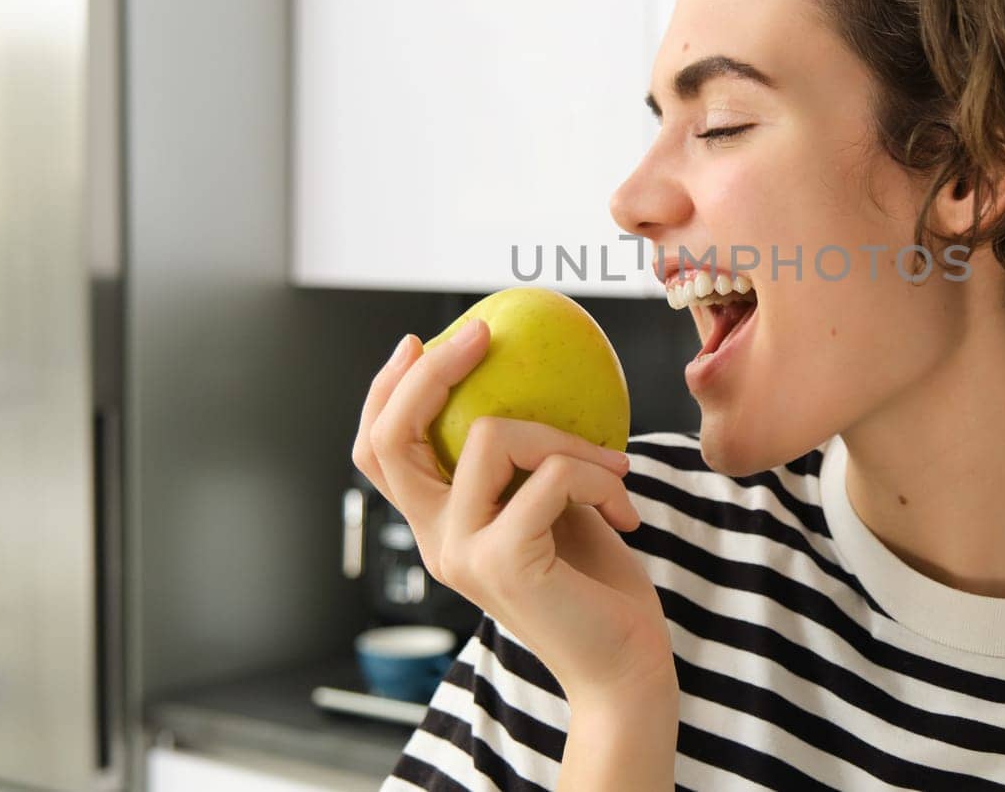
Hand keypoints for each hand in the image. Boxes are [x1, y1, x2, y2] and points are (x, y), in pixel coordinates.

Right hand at [351, 322, 676, 706]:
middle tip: (481, 335)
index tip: (418, 342)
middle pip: (393, 439)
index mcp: (439, 527)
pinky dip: (600, 478)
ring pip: (493, 437)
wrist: (624, 668)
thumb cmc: (598, 584)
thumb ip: (528, 461)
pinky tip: (626, 512)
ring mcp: (463, 553)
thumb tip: (532, 378)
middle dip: (429, 373)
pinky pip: (552, 475)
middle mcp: (436, 542)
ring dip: (568, 439)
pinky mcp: (504, 561)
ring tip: (614, 467)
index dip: (384, 393)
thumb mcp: (555, 505)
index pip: (379, 454)